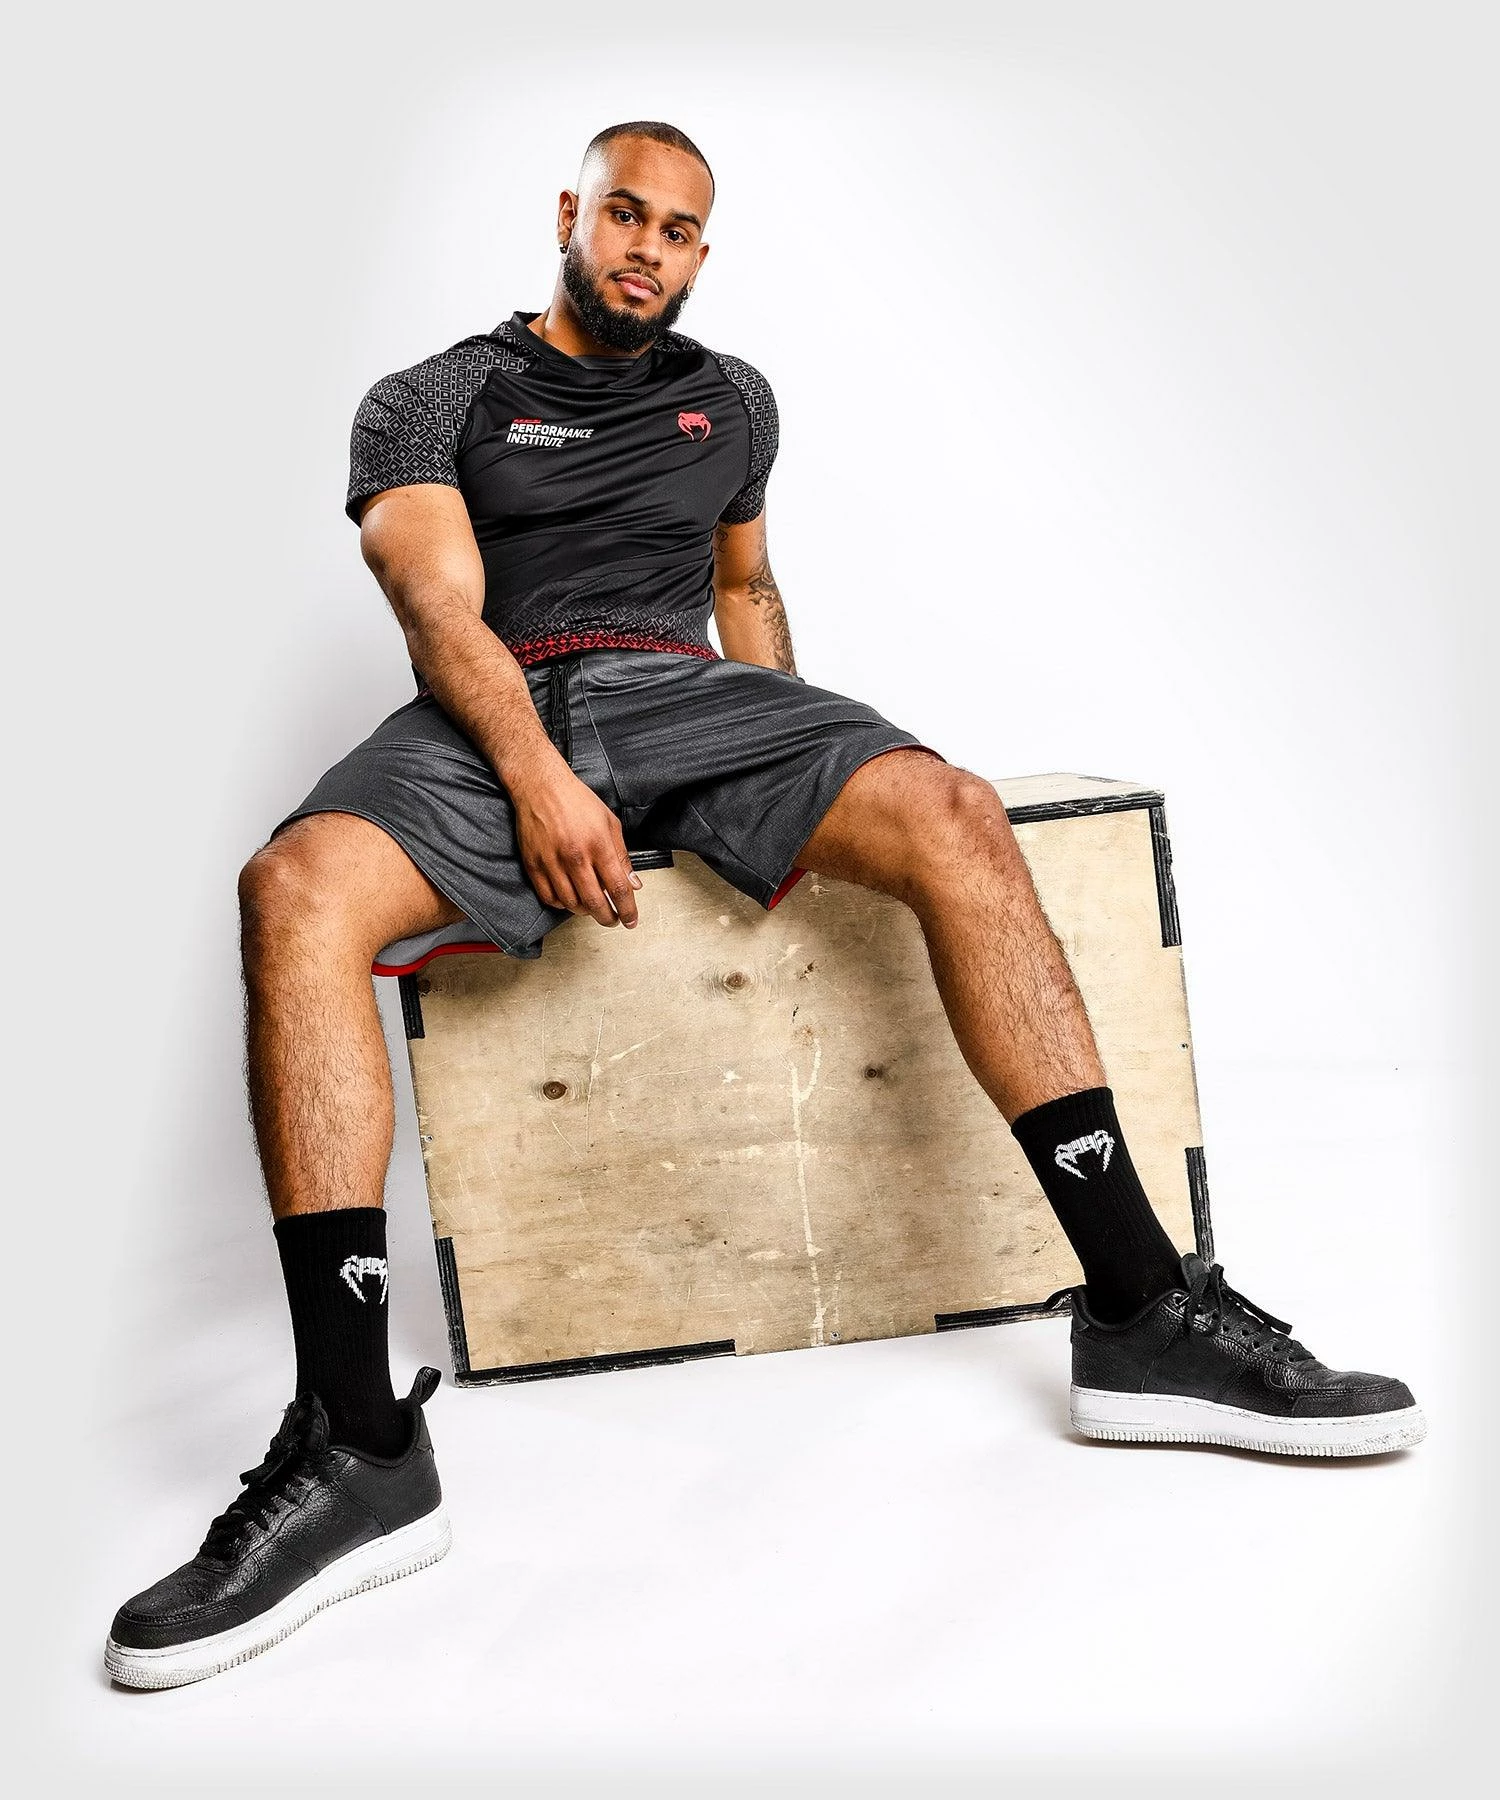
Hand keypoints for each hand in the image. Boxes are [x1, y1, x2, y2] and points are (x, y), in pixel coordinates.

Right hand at [511, 765, 641, 928]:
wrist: (541, 786)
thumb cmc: (576, 800)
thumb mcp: (610, 823)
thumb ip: (622, 856)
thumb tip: (633, 883)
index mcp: (598, 845)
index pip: (618, 888)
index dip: (627, 910)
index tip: (631, 920)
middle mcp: (575, 856)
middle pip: (595, 902)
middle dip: (608, 917)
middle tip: (613, 919)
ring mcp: (552, 862)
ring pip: (571, 904)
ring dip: (585, 911)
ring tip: (592, 906)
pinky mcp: (534, 865)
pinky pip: (549, 897)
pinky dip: (562, 904)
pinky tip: (570, 899)